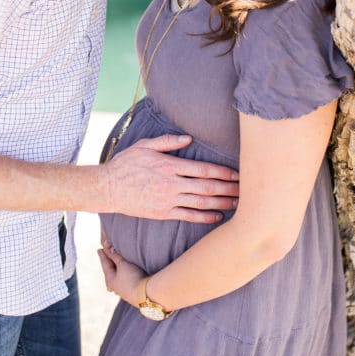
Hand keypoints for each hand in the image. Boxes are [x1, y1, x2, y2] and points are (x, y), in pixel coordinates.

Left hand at [98, 238, 145, 306]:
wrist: (146, 294)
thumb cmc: (132, 278)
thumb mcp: (123, 264)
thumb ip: (115, 256)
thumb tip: (108, 249)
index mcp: (109, 280)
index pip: (105, 264)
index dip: (103, 255)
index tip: (99, 249)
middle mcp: (114, 287)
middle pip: (109, 272)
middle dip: (108, 264)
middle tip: (105, 255)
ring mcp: (122, 291)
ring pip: (116, 278)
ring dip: (115, 270)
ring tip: (113, 266)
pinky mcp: (131, 293)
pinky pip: (123, 281)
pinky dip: (121, 275)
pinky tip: (122, 278)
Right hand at [103, 133, 237, 222]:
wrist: (107, 188)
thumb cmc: (126, 164)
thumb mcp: (145, 146)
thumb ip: (168, 141)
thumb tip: (189, 138)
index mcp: (169, 165)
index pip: (203, 170)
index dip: (224, 173)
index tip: (239, 174)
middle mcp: (171, 184)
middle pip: (207, 187)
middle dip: (229, 189)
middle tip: (247, 190)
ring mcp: (167, 200)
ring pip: (201, 203)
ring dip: (222, 203)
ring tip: (238, 204)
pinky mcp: (163, 213)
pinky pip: (188, 216)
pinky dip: (204, 217)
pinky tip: (217, 216)